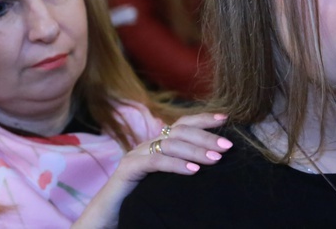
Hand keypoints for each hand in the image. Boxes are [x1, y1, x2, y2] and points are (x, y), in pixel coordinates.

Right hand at [72, 113, 231, 228]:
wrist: (107, 218)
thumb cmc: (142, 201)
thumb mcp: (169, 183)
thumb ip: (187, 169)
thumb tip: (217, 163)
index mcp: (159, 145)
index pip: (183, 123)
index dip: (204, 119)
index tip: (226, 118)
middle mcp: (148, 145)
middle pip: (180, 130)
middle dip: (206, 135)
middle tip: (228, 146)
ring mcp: (136, 155)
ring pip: (169, 143)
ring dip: (195, 150)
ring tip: (215, 159)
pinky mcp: (127, 169)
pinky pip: (155, 162)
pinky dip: (176, 164)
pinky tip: (193, 170)